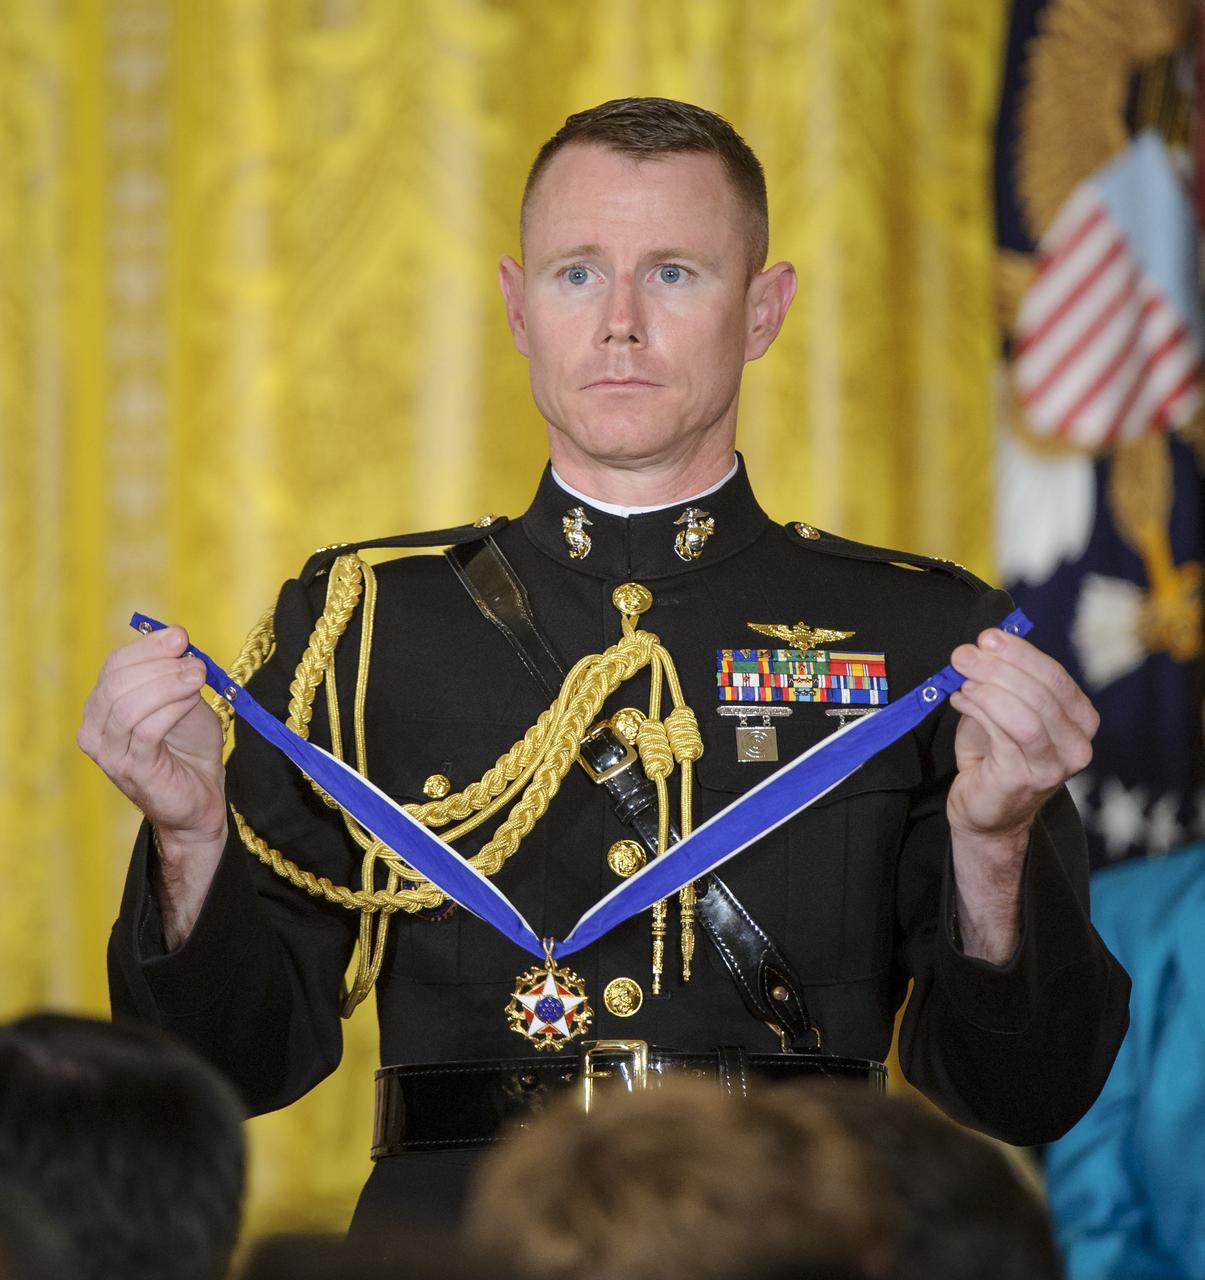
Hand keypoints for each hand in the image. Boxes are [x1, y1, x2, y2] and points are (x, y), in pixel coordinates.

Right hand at [78, 625, 226, 837]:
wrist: (201, 796)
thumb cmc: (189, 748)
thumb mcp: (184, 701)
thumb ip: (176, 674)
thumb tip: (177, 639)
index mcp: (103, 706)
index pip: (114, 666)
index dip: (147, 648)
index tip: (180, 637)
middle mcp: (95, 728)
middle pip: (117, 683)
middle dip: (159, 665)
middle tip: (196, 662)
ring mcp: (109, 752)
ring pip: (127, 705)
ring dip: (167, 685)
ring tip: (198, 678)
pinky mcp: (131, 770)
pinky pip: (146, 730)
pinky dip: (171, 709)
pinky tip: (192, 700)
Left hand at [947, 628, 1096, 843]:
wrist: (986, 812)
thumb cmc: (996, 756)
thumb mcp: (1004, 710)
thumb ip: (1002, 682)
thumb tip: (982, 647)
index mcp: (1079, 720)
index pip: (1055, 676)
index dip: (1020, 653)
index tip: (987, 638)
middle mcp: (1076, 744)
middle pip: (1042, 692)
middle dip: (998, 666)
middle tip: (964, 654)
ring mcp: (1054, 766)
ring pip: (1026, 714)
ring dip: (989, 687)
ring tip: (962, 678)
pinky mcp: (1024, 779)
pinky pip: (1002, 734)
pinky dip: (979, 709)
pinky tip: (961, 699)